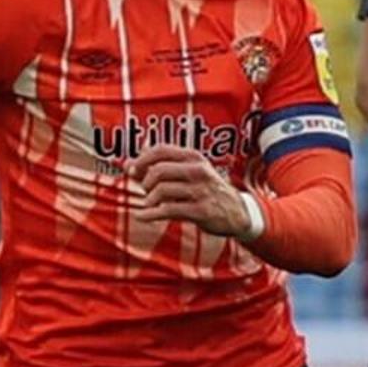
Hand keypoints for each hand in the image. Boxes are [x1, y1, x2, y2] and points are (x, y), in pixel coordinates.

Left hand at [124, 145, 253, 238]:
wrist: (237, 212)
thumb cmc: (206, 190)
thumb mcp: (189, 171)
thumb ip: (161, 164)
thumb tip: (130, 159)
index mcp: (193, 157)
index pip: (161, 150)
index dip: (141, 160)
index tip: (131, 171)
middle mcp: (198, 171)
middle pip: (158, 170)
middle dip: (145, 182)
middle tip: (145, 191)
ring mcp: (200, 191)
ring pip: (161, 190)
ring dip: (149, 199)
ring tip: (149, 204)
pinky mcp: (201, 211)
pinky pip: (168, 210)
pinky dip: (149, 214)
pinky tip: (141, 216)